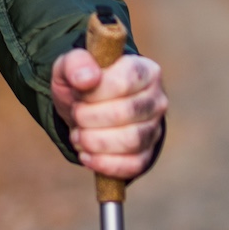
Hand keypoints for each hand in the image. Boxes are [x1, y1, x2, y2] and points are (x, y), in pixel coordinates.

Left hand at [50, 48, 167, 179]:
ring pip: (131, 141)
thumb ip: (76, 63)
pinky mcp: (147, 154)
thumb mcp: (71, 65)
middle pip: (127, 112)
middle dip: (90, 117)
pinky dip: (104, 163)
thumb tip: (87, 78)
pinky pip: (133, 165)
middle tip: (75, 115)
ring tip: (78, 136)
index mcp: (144, 70)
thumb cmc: (82, 83)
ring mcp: (154, 128)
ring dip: (95, 141)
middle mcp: (157, 99)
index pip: (124, 81)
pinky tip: (86, 155)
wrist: (86, 108)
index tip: (78, 93)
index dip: (95, 92)